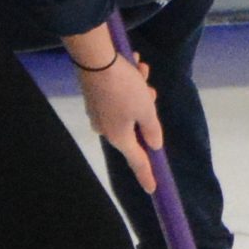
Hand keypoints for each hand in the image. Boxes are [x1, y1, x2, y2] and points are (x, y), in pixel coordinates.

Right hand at [76, 45, 160, 189]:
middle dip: (146, 107)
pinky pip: (116, 96)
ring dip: (138, 90)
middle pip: (134, 127)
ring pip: (127, 107)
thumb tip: (154, 144)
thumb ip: (152, 130)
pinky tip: (132, 65)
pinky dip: (126, 83)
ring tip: (140, 70)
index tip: (152, 190)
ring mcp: (97, 113)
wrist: (95, 59)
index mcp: (119, 137)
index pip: (137, 161)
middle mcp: (105, 129)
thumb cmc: (125, 88)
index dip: (146, 175)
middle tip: (150, 89)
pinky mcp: (93, 97)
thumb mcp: (146, 109)